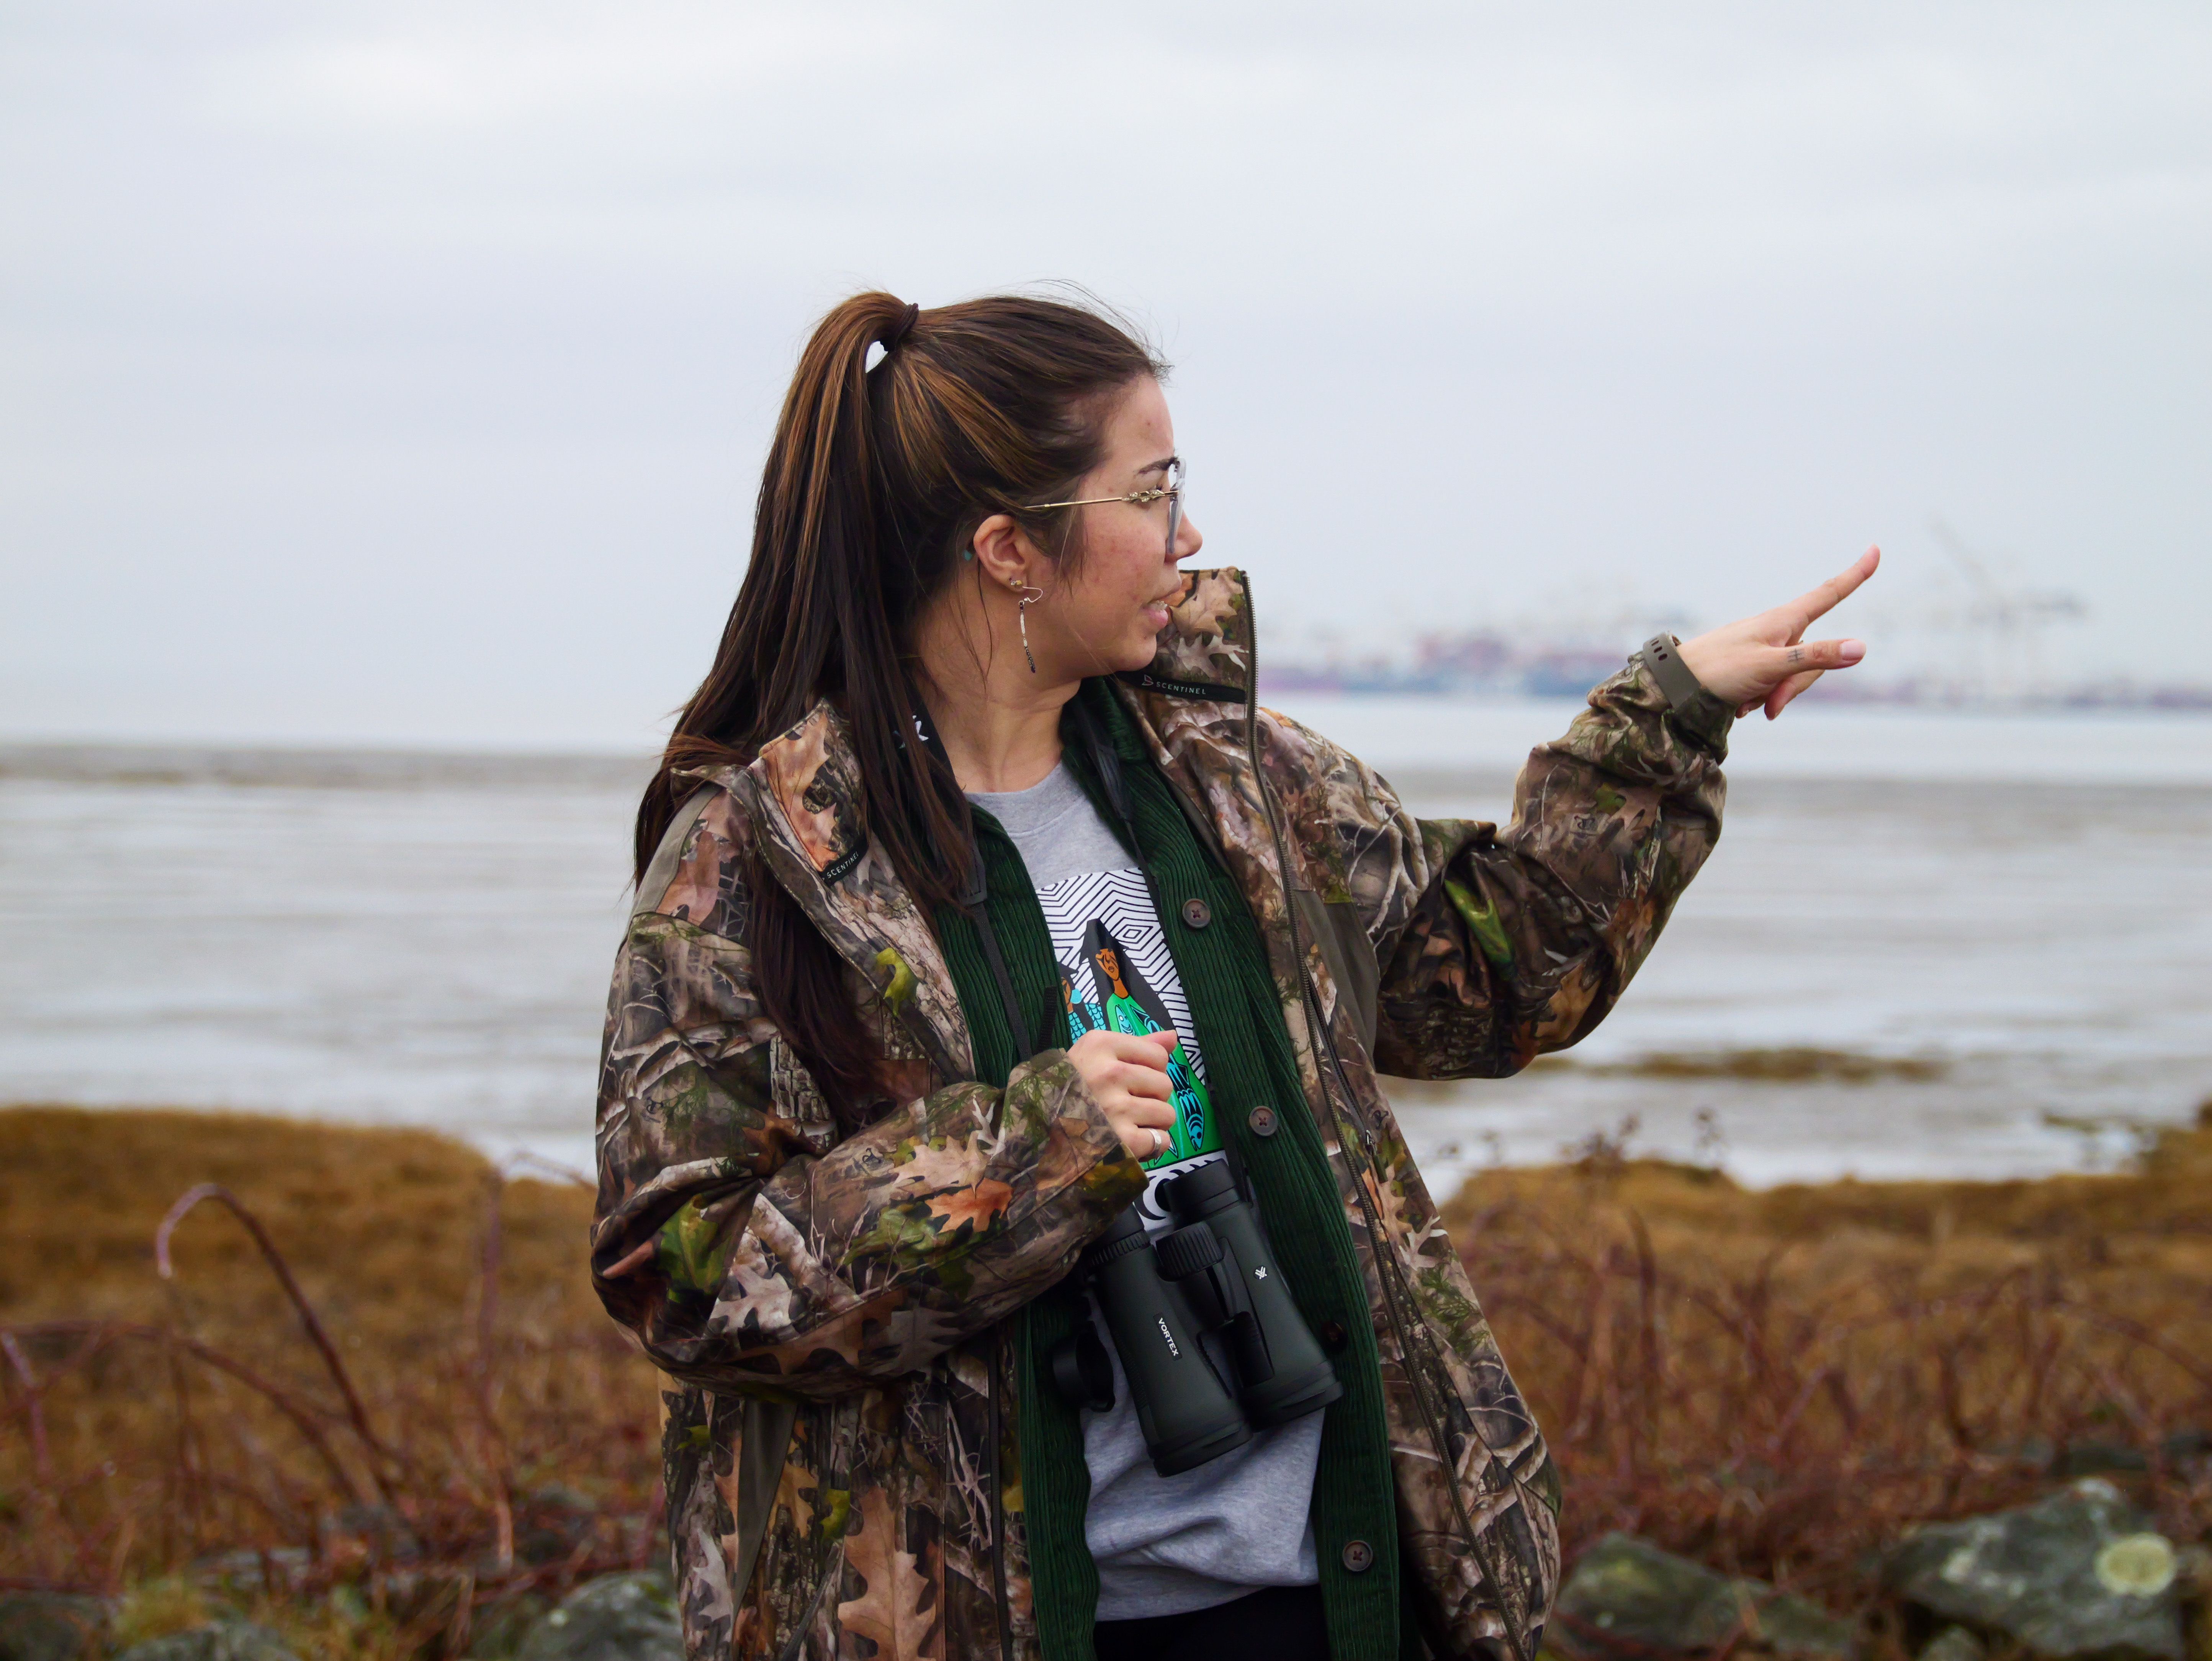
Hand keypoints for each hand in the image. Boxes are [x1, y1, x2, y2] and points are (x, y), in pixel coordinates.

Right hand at [1069, 1027, 1177, 1160]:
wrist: (1036, 1130)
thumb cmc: (1069, 1088)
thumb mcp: (1095, 1055)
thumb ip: (1137, 1045)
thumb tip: (1173, 1037)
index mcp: (1101, 1045)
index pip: (1158, 1056)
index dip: (1149, 1070)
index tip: (1129, 1080)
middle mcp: (1108, 1074)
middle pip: (1165, 1084)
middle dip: (1151, 1097)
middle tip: (1126, 1103)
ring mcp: (1114, 1108)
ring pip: (1167, 1113)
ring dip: (1153, 1122)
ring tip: (1128, 1123)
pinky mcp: (1122, 1141)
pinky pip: (1162, 1141)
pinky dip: (1152, 1146)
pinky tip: (1131, 1141)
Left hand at [1674, 547, 1880, 719]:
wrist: (1673, 686)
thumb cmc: (1717, 671)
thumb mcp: (1771, 667)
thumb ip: (1815, 658)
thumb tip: (1860, 648)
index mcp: (1784, 620)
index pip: (1829, 593)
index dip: (1856, 574)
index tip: (1875, 550)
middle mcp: (1778, 631)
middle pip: (1815, 658)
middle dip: (1796, 687)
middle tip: (1770, 704)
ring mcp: (1767, 649)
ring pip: (1795, 676)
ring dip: (1775, 695)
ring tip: (1745, 703)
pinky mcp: (1754, 666)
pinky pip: (1774, 685)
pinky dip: (1761, 698)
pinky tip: (1739, 706)